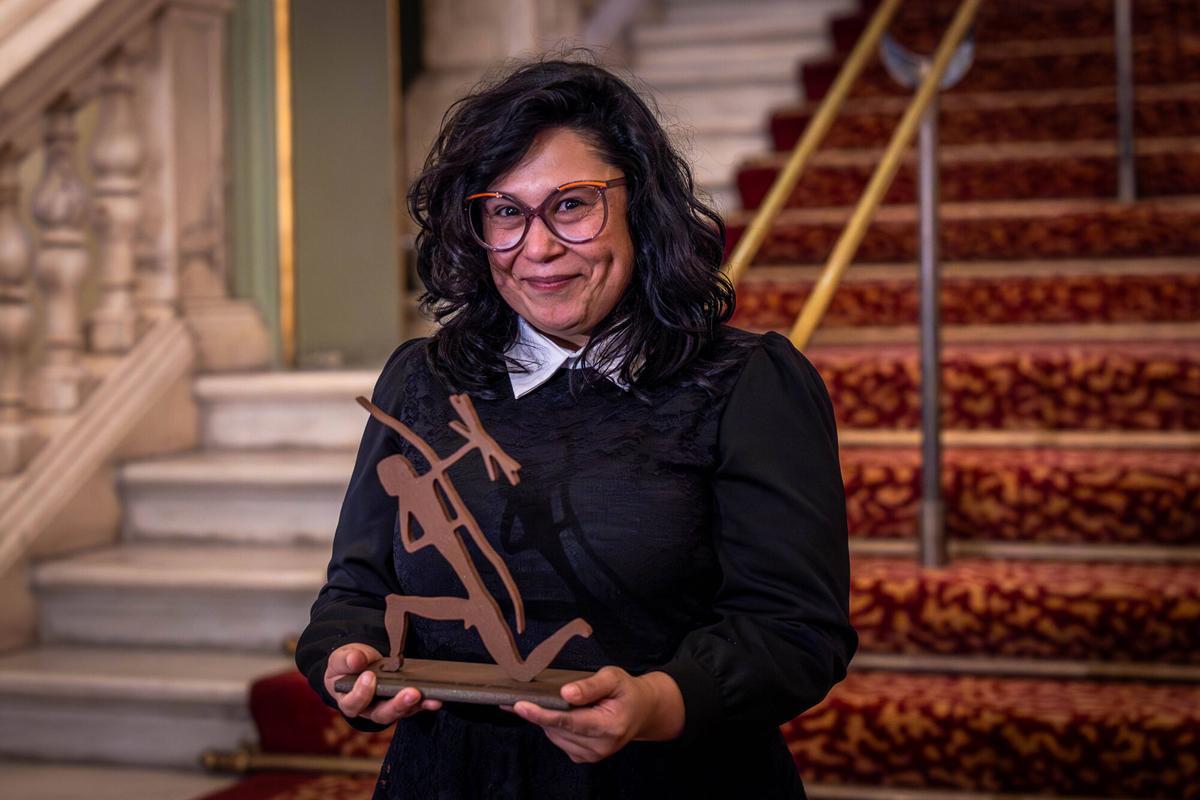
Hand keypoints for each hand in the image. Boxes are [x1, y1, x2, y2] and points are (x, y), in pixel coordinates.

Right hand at [324, 643, 441, 724]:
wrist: (357, 664)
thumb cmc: (347, 665)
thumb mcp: (341, 659)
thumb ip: (346, 660)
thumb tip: (356, 660)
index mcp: (349, 701)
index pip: (353, 703)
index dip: (361, 693)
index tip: (369, 676)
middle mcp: (369, 710)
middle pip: (382, 714)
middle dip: (398, 704)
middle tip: (411, 693)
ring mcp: (387, 708)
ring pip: (401, 712)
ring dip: (417, 705)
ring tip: (432, 698)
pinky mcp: (402, 703)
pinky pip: (415, 706)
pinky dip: (426, 702)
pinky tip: (436, 698)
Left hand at [510, 667, 683, 763]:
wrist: (642, 711)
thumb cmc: (626, 692)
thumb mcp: (613, 678)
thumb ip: (591, 686)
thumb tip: (566, 693)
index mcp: (609, 726)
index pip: (568, 722)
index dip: (542, 714)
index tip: (520, 705)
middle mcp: (601, 746)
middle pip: (558, 729)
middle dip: (541, 712)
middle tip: (532, 695)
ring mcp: (593, 755)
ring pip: (556, 736)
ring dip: (549, 719)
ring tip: (560, 701)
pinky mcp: (586, 757)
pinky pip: (560, 741)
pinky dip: (555, 727)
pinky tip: (564, 714)